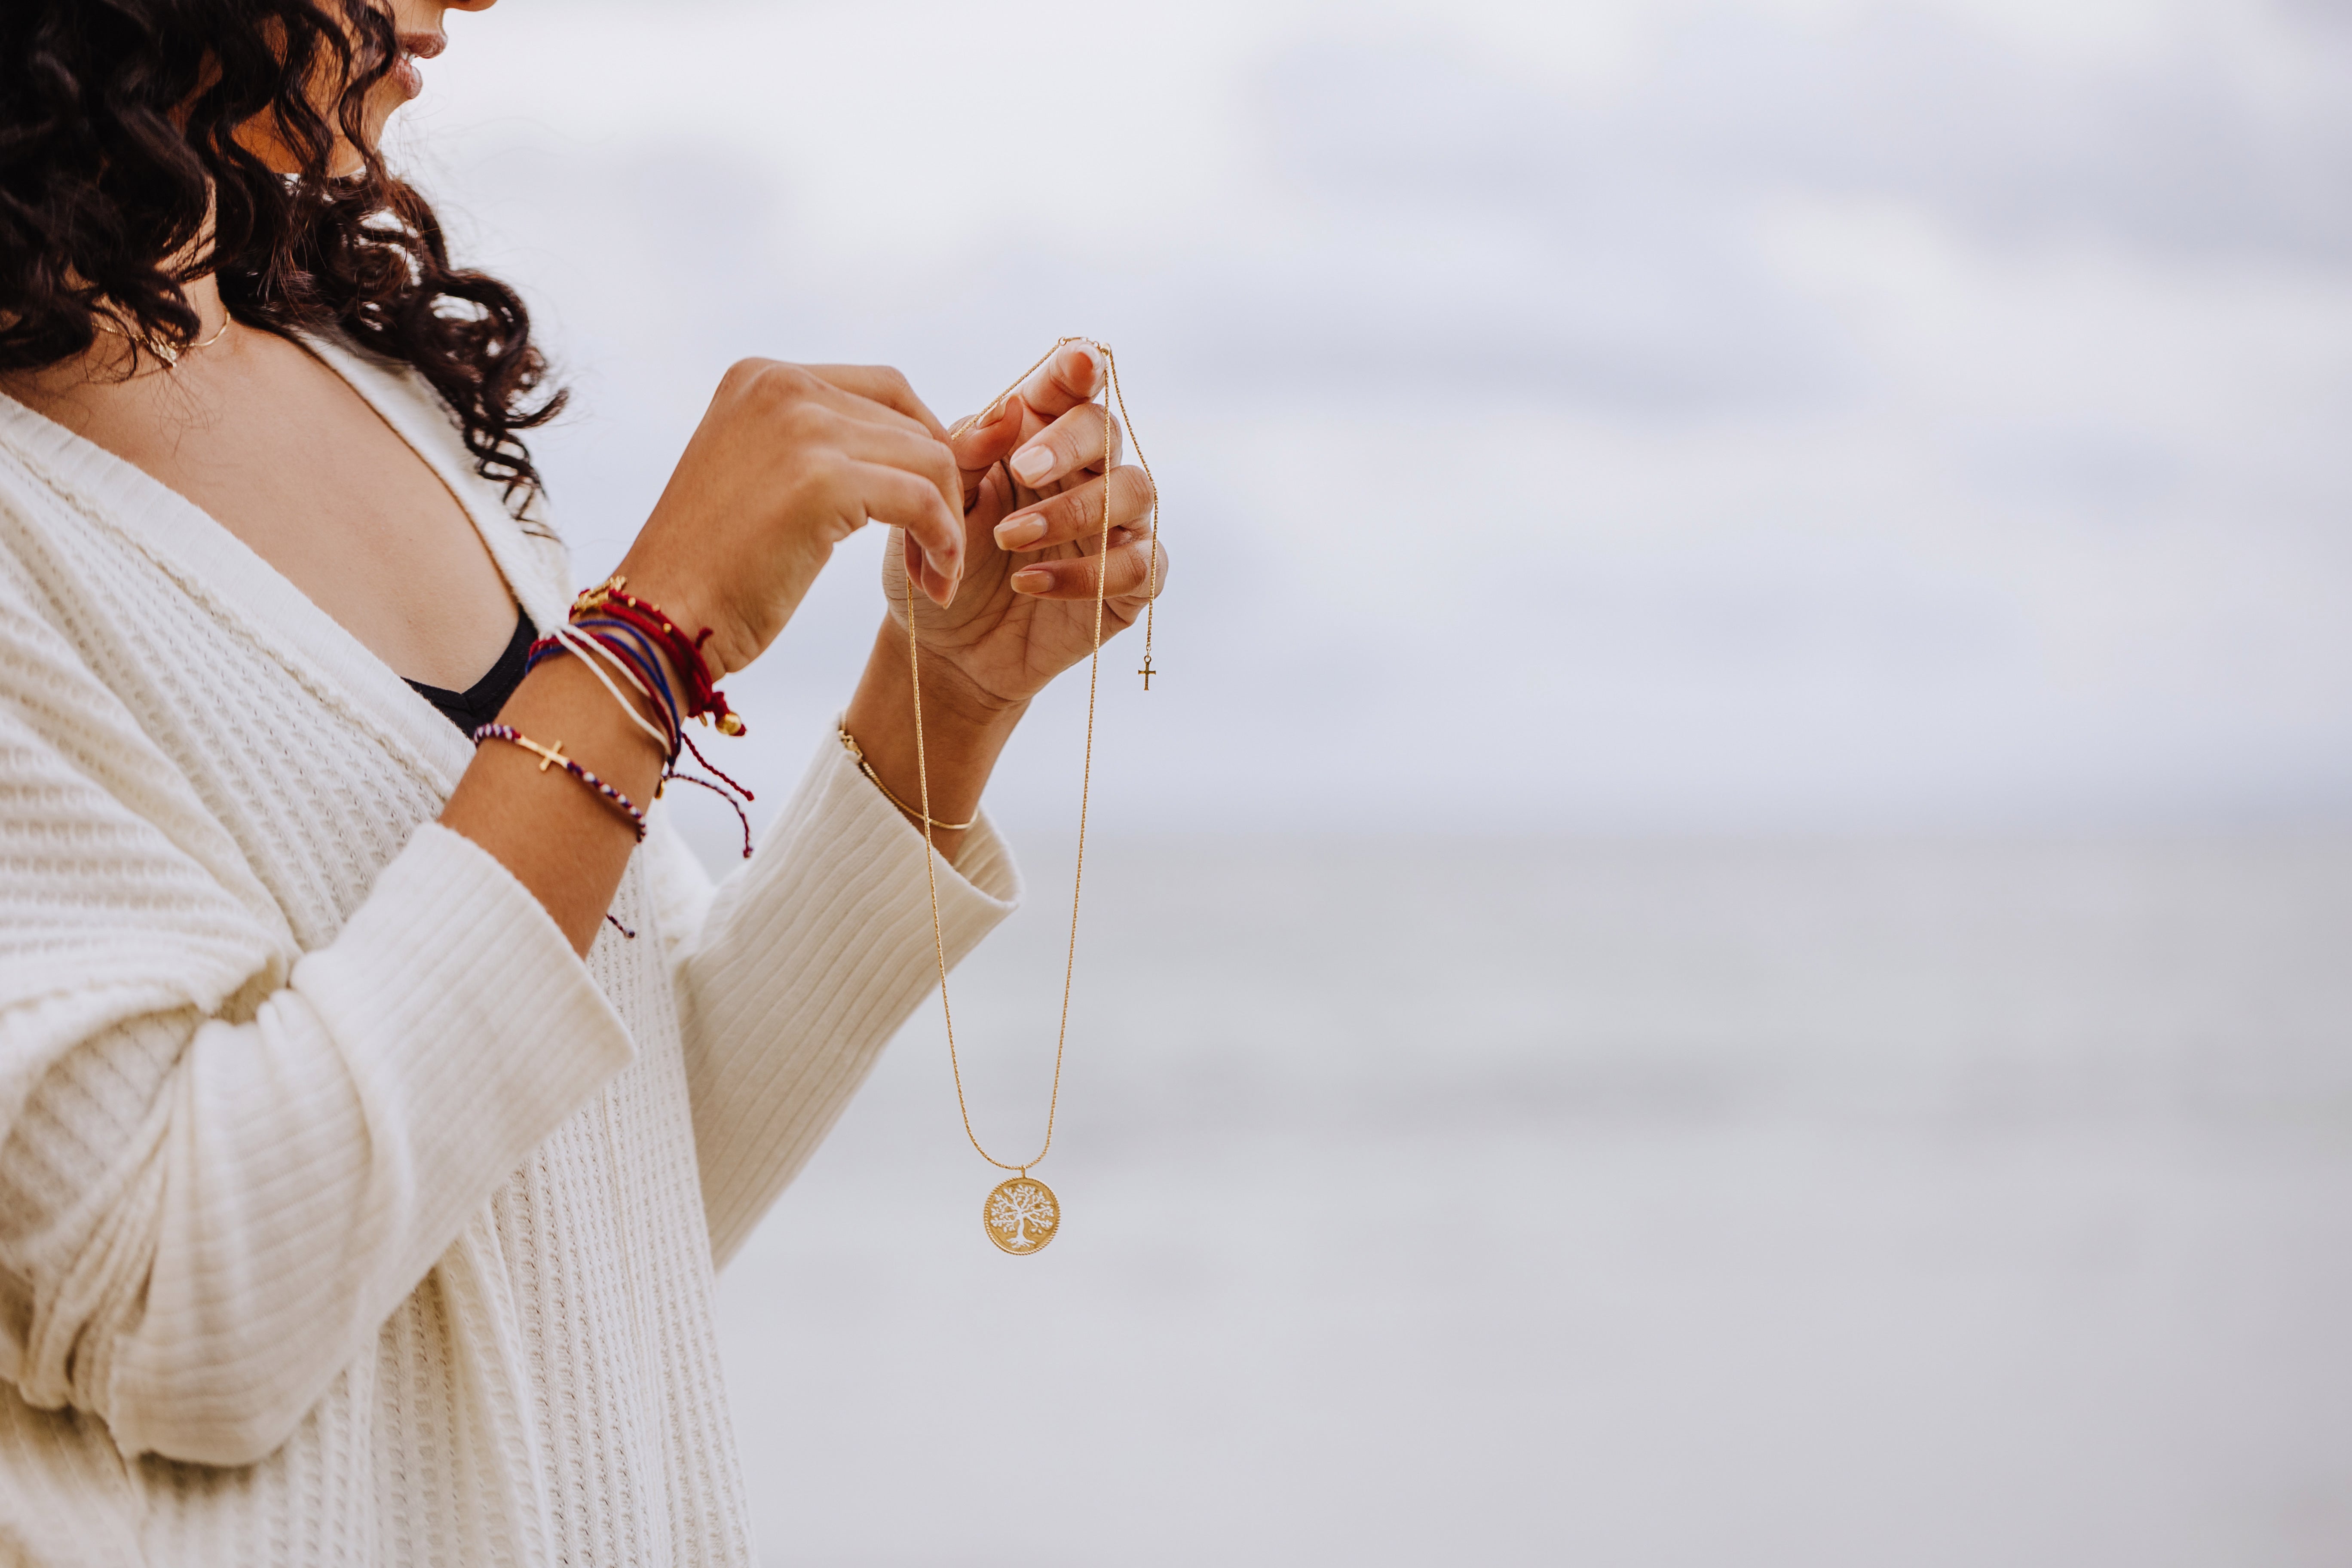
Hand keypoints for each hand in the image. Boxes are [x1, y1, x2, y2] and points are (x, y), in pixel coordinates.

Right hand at [616, 359, 965, 680]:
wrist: (663, 616)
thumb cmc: (714, 565)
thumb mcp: (763, 474)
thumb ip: (819, 443)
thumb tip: (911, 445)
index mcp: (762, 377)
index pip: (885, 391)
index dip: (924, 447)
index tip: (930, 507)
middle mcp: (782, 386)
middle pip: (912, 425)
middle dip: (940, 491)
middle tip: (935, 556)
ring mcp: (801, 427)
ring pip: (929, 460)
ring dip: (947, 522)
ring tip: (935, 574)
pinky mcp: (823, 479)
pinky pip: (923, 500)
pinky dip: (944, 541)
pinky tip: (936, 581)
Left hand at [880, 340, 1167, 715]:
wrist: (943, 646)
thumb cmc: (944, 560)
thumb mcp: (938, 501)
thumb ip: (967, 451)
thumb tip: (1008, 410)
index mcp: (1039, 438)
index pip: (1068, 388)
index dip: (1078, 368)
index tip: (1075, 363)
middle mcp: (1085, 474)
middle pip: (1107, 431)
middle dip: (1070, 443)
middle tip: (1023, 471)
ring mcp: (1115, 527)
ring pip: (1133, 492)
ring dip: (1071, 511)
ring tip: (1010, 540)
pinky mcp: (1129, 584)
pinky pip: (1139, 565)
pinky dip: (1087, 573)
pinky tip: (1031, 583)